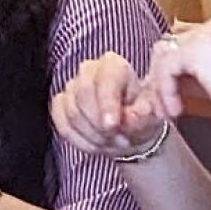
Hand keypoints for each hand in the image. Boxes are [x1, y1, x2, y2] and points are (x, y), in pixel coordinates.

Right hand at [52, 53, 167, 159]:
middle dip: (100, 123)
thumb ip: (142, 115)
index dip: (107, 103)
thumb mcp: (150, 116)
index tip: (112, 126)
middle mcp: (89, 70)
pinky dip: (79, 140)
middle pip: (83, 94)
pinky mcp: (60, 105)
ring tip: (112, 142)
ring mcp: (71, 87)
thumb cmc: (140, 116)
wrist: (127, 129)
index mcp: (113, 65)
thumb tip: (129, 118)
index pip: (105, 79)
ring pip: (72, 112)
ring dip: (92, 135)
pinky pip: (62, 124)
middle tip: (119, 141)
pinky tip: (95, 144)